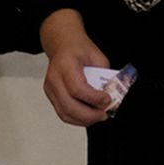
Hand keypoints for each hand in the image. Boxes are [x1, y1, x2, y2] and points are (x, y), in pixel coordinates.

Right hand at [40, 9, 115, 127]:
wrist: (63, 45)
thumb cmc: (79, 49)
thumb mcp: (97, 57)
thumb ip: (104, 76)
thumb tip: (112, 95)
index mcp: (66, 64)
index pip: (78, 88)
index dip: (94, 98)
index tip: (108, 100)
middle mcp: (55, 78)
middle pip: (69, 106)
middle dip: (90, 115)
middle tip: (104, 114)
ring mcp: (51, 89)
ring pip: (65, 113)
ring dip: (84, 120)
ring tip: (98, 116)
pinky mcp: (51, 96)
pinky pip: (63, 113)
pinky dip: (77, 119)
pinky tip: (89, 116)